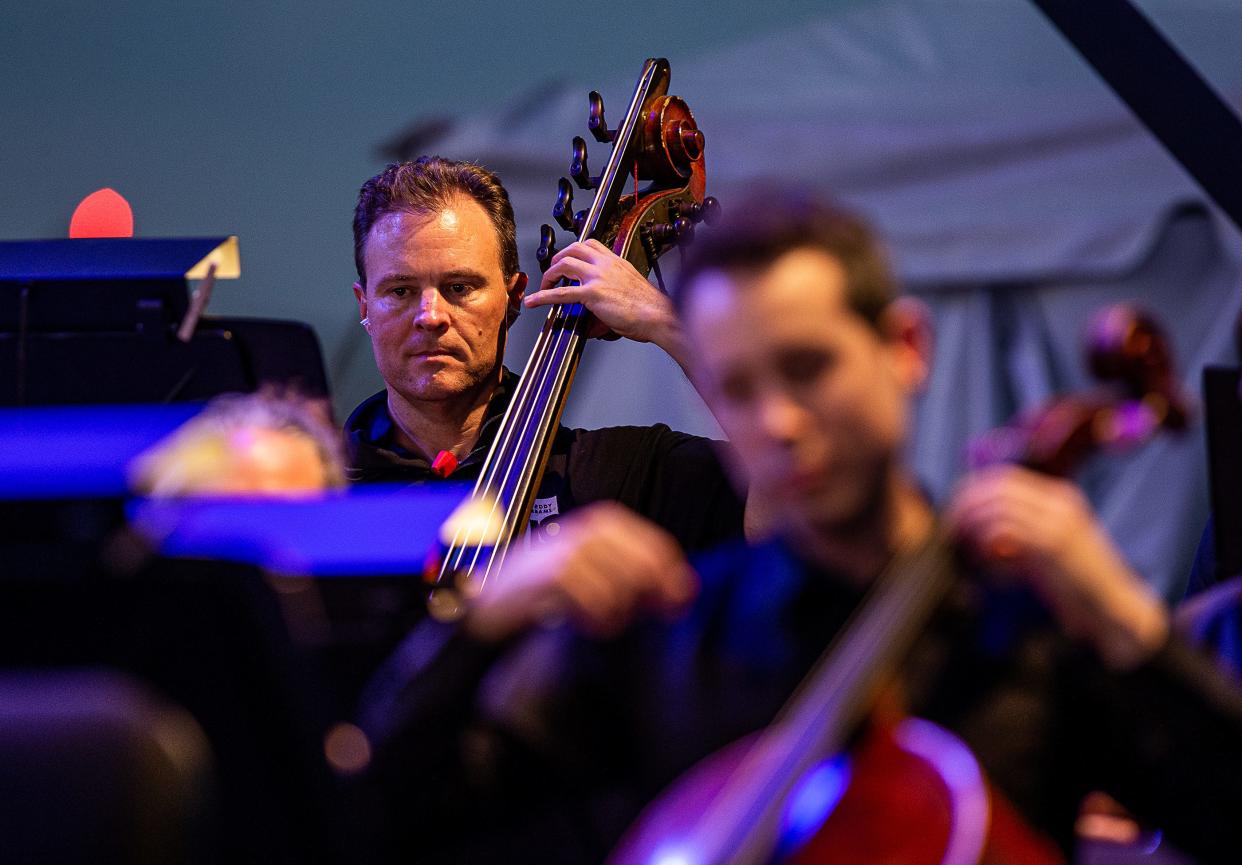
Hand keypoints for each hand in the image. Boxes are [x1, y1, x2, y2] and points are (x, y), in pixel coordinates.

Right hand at [463, 502, 697, 642]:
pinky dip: (598, 619)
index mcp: (605, 523)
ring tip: (601, 620)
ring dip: (619, 612)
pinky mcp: (555, 572)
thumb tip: (684, 589)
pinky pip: (597, 601)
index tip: (677, 603)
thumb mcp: (595, 573)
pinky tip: (587, 624)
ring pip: (624, 585)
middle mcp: (590, 528)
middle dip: (650, 595)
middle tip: (643, 615)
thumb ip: (636, 576)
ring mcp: (571, 547)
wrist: (493, 600)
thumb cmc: (548, 588)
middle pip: (645, 565)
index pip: (657, 545)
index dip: (673, 576)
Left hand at [525, 240, 689, 364]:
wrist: (659, 315)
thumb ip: (612, 294)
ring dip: (550, 274)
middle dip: (558, 259)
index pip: (591, 244)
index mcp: (616, 262)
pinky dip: (543, 296)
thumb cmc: (650, 308)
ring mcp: (598, 277)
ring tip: (545, 285)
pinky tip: (534, 302)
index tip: (568, 259)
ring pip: (564, 264)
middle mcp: (606, 264)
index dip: (574, 250)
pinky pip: (562, 293)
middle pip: (573, 249)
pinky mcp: (593, 294)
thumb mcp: (630, 291)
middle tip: (553, 272)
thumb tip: (598, 315)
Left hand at [945, 465, 1168, 668]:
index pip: (1006, 478)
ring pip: (999, 507)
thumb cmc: (1077, 581)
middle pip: (998, 486)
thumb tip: (978, 523)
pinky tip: (984, 557)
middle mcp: (1060, 502)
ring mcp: (1058, 521)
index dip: (974, 489)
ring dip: (973, 523)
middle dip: (967, 502)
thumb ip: (1020, 529)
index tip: (954, 507)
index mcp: (1060, 497)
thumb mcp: (1048, 545)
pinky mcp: (1053, 544)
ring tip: (963, 542)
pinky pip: (1007, 530)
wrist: (1114, 605)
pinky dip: (987, 541)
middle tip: (949, 524)